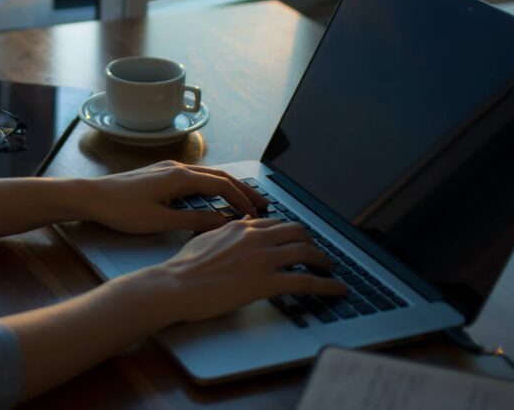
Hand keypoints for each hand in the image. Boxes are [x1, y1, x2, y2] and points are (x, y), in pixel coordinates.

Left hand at [80, 160, 269, 234]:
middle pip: (219, 176)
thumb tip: (223, 223)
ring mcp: (168, 169)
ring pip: (207, 175)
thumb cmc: (122, 209)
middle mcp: (177, 168)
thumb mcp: (160, 221)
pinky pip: (194, 178)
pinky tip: (213, 198)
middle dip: (243, 189)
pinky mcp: (160, 174)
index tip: (256, 215)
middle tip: (263, 203)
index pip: (222, 185)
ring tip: (243, 201)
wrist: (92, 196)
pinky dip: (211, 187)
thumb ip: (194, 221)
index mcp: (180, 177)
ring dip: (228, 187)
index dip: (242, 200)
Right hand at [150, 217, 346, 323]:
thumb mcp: (205, 238)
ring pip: (306, 252)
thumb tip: (241, 224)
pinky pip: (306, 281)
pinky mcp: (266, 282)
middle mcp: (256, 238)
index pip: (276, 224)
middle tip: (317, 254)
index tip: (298, 240)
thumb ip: (227, 231)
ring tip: (330, 269)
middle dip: (312, 242)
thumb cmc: (184, 267)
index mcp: (241, 227)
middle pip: (297, 232)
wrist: (176, 285)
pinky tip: (337, 289)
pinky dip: (327, 285)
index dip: (292, 233)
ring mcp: (263, 259)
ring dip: (324, 261)